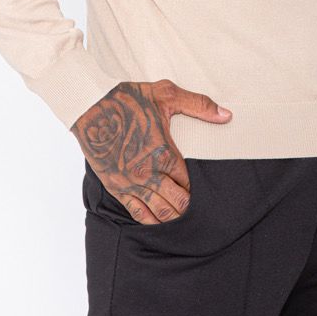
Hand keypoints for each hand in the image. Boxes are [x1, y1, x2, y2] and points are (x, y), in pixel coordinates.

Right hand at [71, 79, 232, 224]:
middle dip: (188, 205)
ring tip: (181, 214)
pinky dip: (151, 220)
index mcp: (163, 153)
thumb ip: (198, 105)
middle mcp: (147, 174)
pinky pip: (137, 213)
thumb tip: (226, 115)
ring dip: (172, 216)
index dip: (197, 188)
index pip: (189, 183)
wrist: (89, 105)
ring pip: (159, 213)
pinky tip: (159, 221)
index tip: (204, 188)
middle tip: (196, 205)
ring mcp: (130, 184)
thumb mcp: (166, 95)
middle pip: (177, 203)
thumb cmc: (127, 98)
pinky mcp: (116, 187)